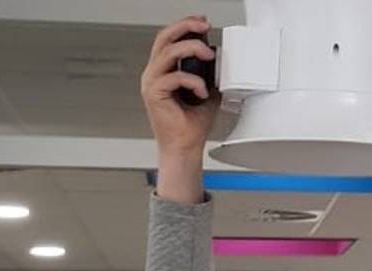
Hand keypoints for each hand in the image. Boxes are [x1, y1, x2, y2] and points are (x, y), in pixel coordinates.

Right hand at [141, 16, 217, 202]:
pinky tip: (203, 93)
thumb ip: (209, 75)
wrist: (185, 148)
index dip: (184, 26)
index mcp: (163, 70)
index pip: (169, 39)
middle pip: (164, 38)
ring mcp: (151, 83)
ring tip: (209, 55)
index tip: (203, 23)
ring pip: (168, 52)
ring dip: (191, 49)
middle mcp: (154, 74)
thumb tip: (219, 59)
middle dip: (185, 27)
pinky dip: (193, 82)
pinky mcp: (154, 94)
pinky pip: (174, 77)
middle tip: (204, 26)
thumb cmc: (192, 124)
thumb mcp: (208, 92)